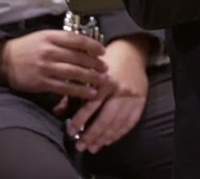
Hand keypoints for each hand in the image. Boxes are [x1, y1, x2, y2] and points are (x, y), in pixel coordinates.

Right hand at [0, 30, 106, 99]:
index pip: (77, 40)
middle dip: (95, 63)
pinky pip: (65, 88)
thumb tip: (85, 46)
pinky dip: (79, 91)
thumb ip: (62, 40)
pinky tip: (89, 93)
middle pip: (78, 57)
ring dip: (91, 78)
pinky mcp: (42, 82)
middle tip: (106, 68)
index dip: (92, 45)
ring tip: (102, 81)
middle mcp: (49, 51)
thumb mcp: (43, 36)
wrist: (3, 60)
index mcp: (50, 37)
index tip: (103, 51)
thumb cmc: (27, 48)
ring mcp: (45, 67)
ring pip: (74, 73)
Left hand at [65, 37, 150, 152]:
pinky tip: (109, 140)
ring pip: (117, 123)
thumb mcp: (88, 71)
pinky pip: (131, 121)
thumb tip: (57, 112)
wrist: (131, 51)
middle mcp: (120, 89)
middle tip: (81, 146)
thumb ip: (74, 91)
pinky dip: (119, 133)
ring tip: (93, 147)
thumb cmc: (106, 62)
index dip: (80, 121)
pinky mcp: (141, 100)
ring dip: (104, 138)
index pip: (91, 105)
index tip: (71, 132)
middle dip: (92, 135)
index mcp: (104, 80)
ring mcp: (132, 96)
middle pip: (105, 118)